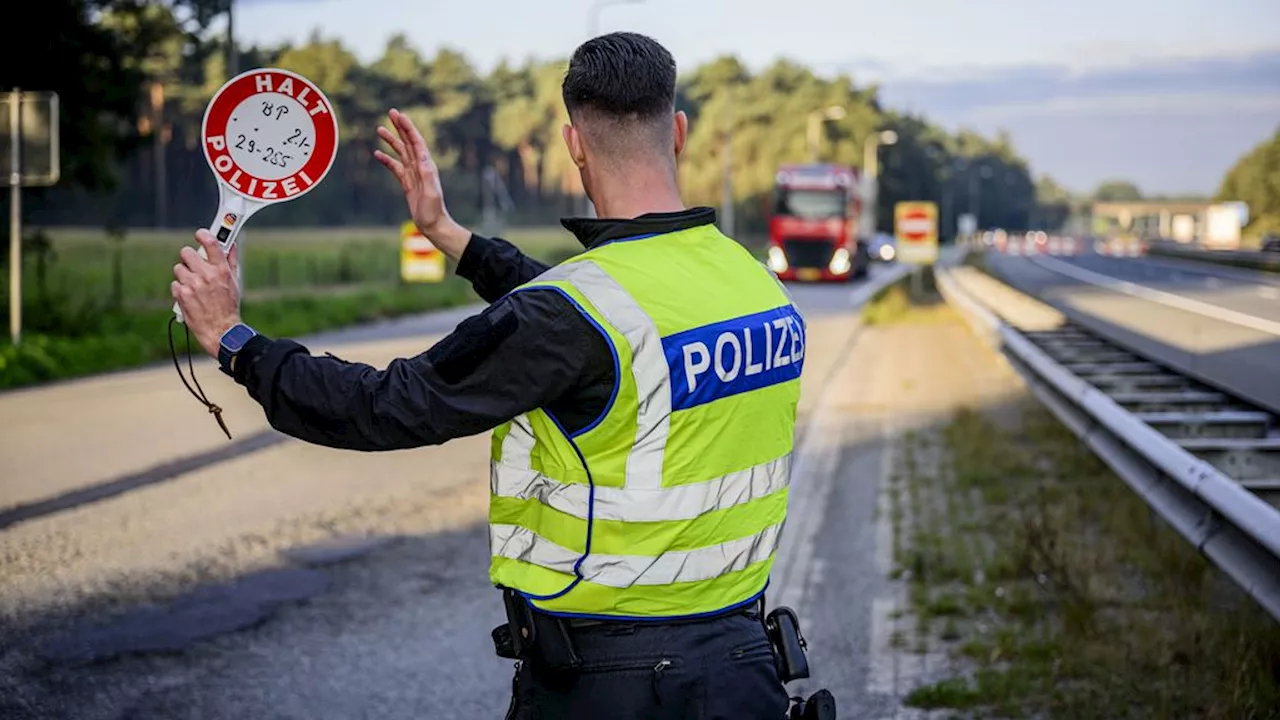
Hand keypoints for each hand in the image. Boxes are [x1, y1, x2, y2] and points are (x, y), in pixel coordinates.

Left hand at [172, 230, 241, 357]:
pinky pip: (175, 284)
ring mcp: (192, 284)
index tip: (199, 235)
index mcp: (221, 270)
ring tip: (193, 285)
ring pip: (178, 268)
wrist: (221, 329)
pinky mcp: (182, 295)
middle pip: (186, 252)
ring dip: (184, 275)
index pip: (210, 243)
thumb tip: (232, 245)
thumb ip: (231, 261)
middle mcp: (206, 275)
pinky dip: (180, 289)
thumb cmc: (229, 306)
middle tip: (193, 265)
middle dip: (189, 258)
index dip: (203, 235)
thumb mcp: (234, 282)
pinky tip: (189, 296)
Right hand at [373, 108, 469, 259]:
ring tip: (379, 129)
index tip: (399, 115)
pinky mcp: (407, 183)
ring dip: (391, 140)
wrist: (433, 225)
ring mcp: (413, 174)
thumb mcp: (432, 192)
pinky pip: (395, 167)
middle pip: (408, 142)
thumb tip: (422, 155)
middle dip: (400, 127)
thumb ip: (427, 174)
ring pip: (400, 152)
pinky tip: (377, 154)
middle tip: (390, 112)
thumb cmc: (433, 210)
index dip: (407, 127)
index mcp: (427, 166)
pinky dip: (386, 160)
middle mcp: (421, 167)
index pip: (416, 142)